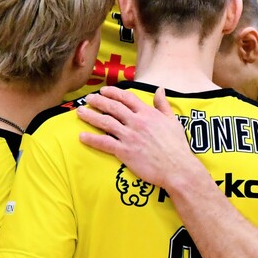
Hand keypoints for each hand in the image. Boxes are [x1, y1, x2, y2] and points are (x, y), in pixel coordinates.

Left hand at [77, 87, 197, 188]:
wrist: (177, 168)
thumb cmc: (177, 146)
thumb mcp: (173, 120)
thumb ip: (163, 104)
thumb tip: (159, 89)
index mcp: (148, 113)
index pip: (126, 97)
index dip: (113, 92)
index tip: (103, 90)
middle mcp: (137, 122)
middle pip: (112, 107)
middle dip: (98, 101)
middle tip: (88, 99)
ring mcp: (129, 136)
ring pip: (105, 122)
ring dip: (91, 116)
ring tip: (80, 112)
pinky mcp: (125, 152)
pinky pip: (104, 143)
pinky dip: (92, 139)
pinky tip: (82, 136)